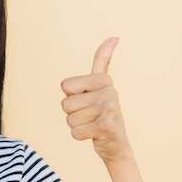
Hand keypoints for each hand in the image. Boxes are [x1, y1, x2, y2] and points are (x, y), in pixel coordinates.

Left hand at [60, 38, 131, 162]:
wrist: (117, 145)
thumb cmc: (101, 113)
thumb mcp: (99, 86)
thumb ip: (103, 61)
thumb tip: (113, 37)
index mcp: (103, 79)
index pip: (65, 86)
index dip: (70, 97)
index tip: (87, 100)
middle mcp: (109, 90)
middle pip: (65, 104)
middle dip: (72, 114)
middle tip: (90, 116)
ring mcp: (110, 108)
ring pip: (69, 119)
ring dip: (77, 126)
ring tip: (92, 125)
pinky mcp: (107, 125)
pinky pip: (75, 132)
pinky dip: (80, 136)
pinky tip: (94, 135)